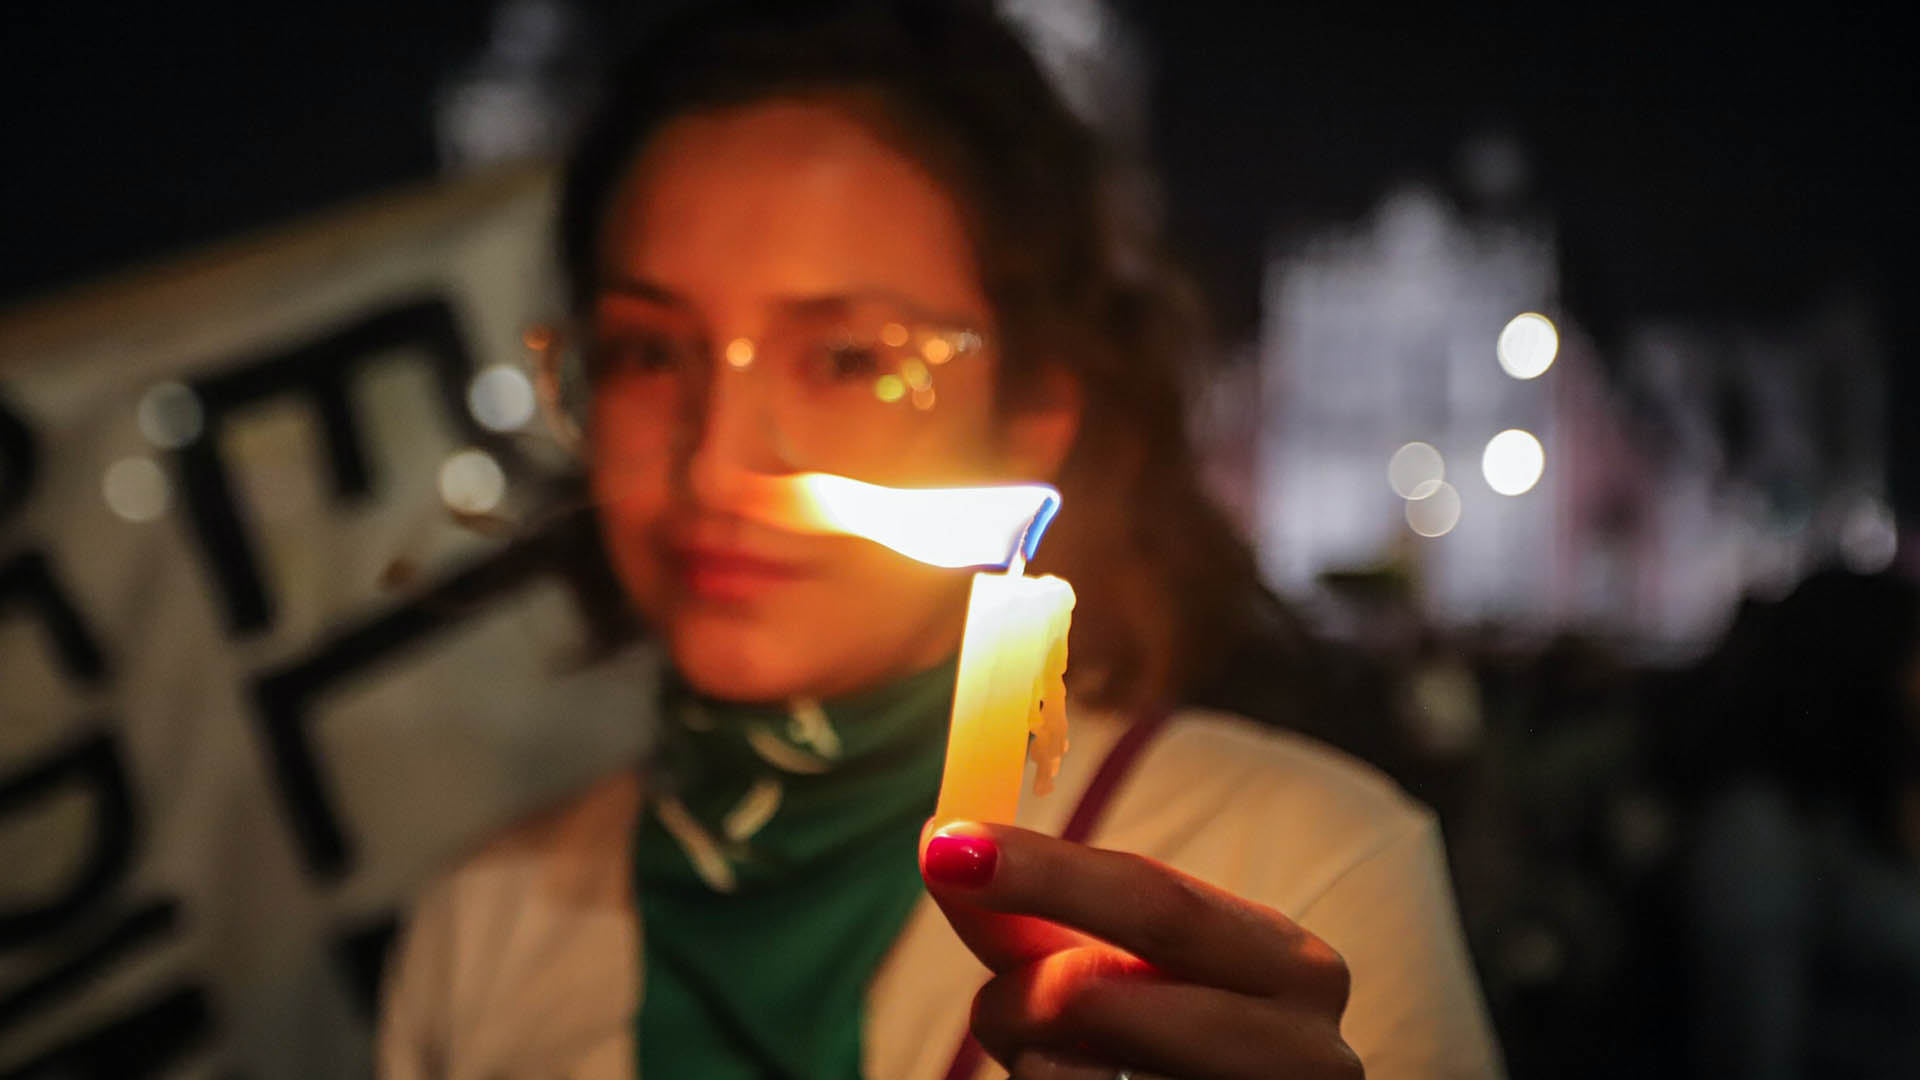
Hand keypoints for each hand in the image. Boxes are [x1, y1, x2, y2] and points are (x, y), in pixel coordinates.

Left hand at [920, 822, 1362, 1079]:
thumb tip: (943, 841)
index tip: (950, 847)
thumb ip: (1037, 920)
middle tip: (990, 1002)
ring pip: (1076, 1077)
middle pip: (1101, 993)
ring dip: (1034, 1064)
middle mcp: (1309, 1051)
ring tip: (1055, 1065)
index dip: (1046, 872)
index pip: (1157, 900)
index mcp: (1292, 966)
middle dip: (1024, 990)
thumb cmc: (1173, 1056)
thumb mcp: (1120, 977)